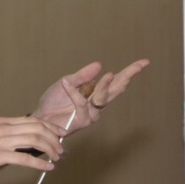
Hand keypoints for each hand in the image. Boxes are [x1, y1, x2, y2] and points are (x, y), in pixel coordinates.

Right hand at [0, 116, 68, 175]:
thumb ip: (4, 136)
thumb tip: (21, 145)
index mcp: (1, 122)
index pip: (33, 120)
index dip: (51, 127)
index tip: (61, 134)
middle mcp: (3, 129)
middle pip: (38, 128)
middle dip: (54, 139)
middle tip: (62, 150)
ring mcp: (0, 142)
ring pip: (35, 141)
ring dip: (50, 150)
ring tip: (57, 158)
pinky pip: (25, 159)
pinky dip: (40, 163)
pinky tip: (47, 168)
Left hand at [34, 59, 149, 133]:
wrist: (41, 116)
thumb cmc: (54, 100)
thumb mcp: (67, 82)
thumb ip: (82, 76)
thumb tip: (100, 65)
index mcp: (96, 91)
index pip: (116, 80)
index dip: (129, 72)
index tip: (144, 62)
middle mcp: (97, 102)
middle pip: (117, 89)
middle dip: (127, 76)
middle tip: (138, 66)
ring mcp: (92, 113)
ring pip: (103, 98)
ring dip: (106, 86)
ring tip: (109, 75)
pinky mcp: (83, 121)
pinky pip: (82, 103)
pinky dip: (74, 92)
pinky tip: (66, 83)